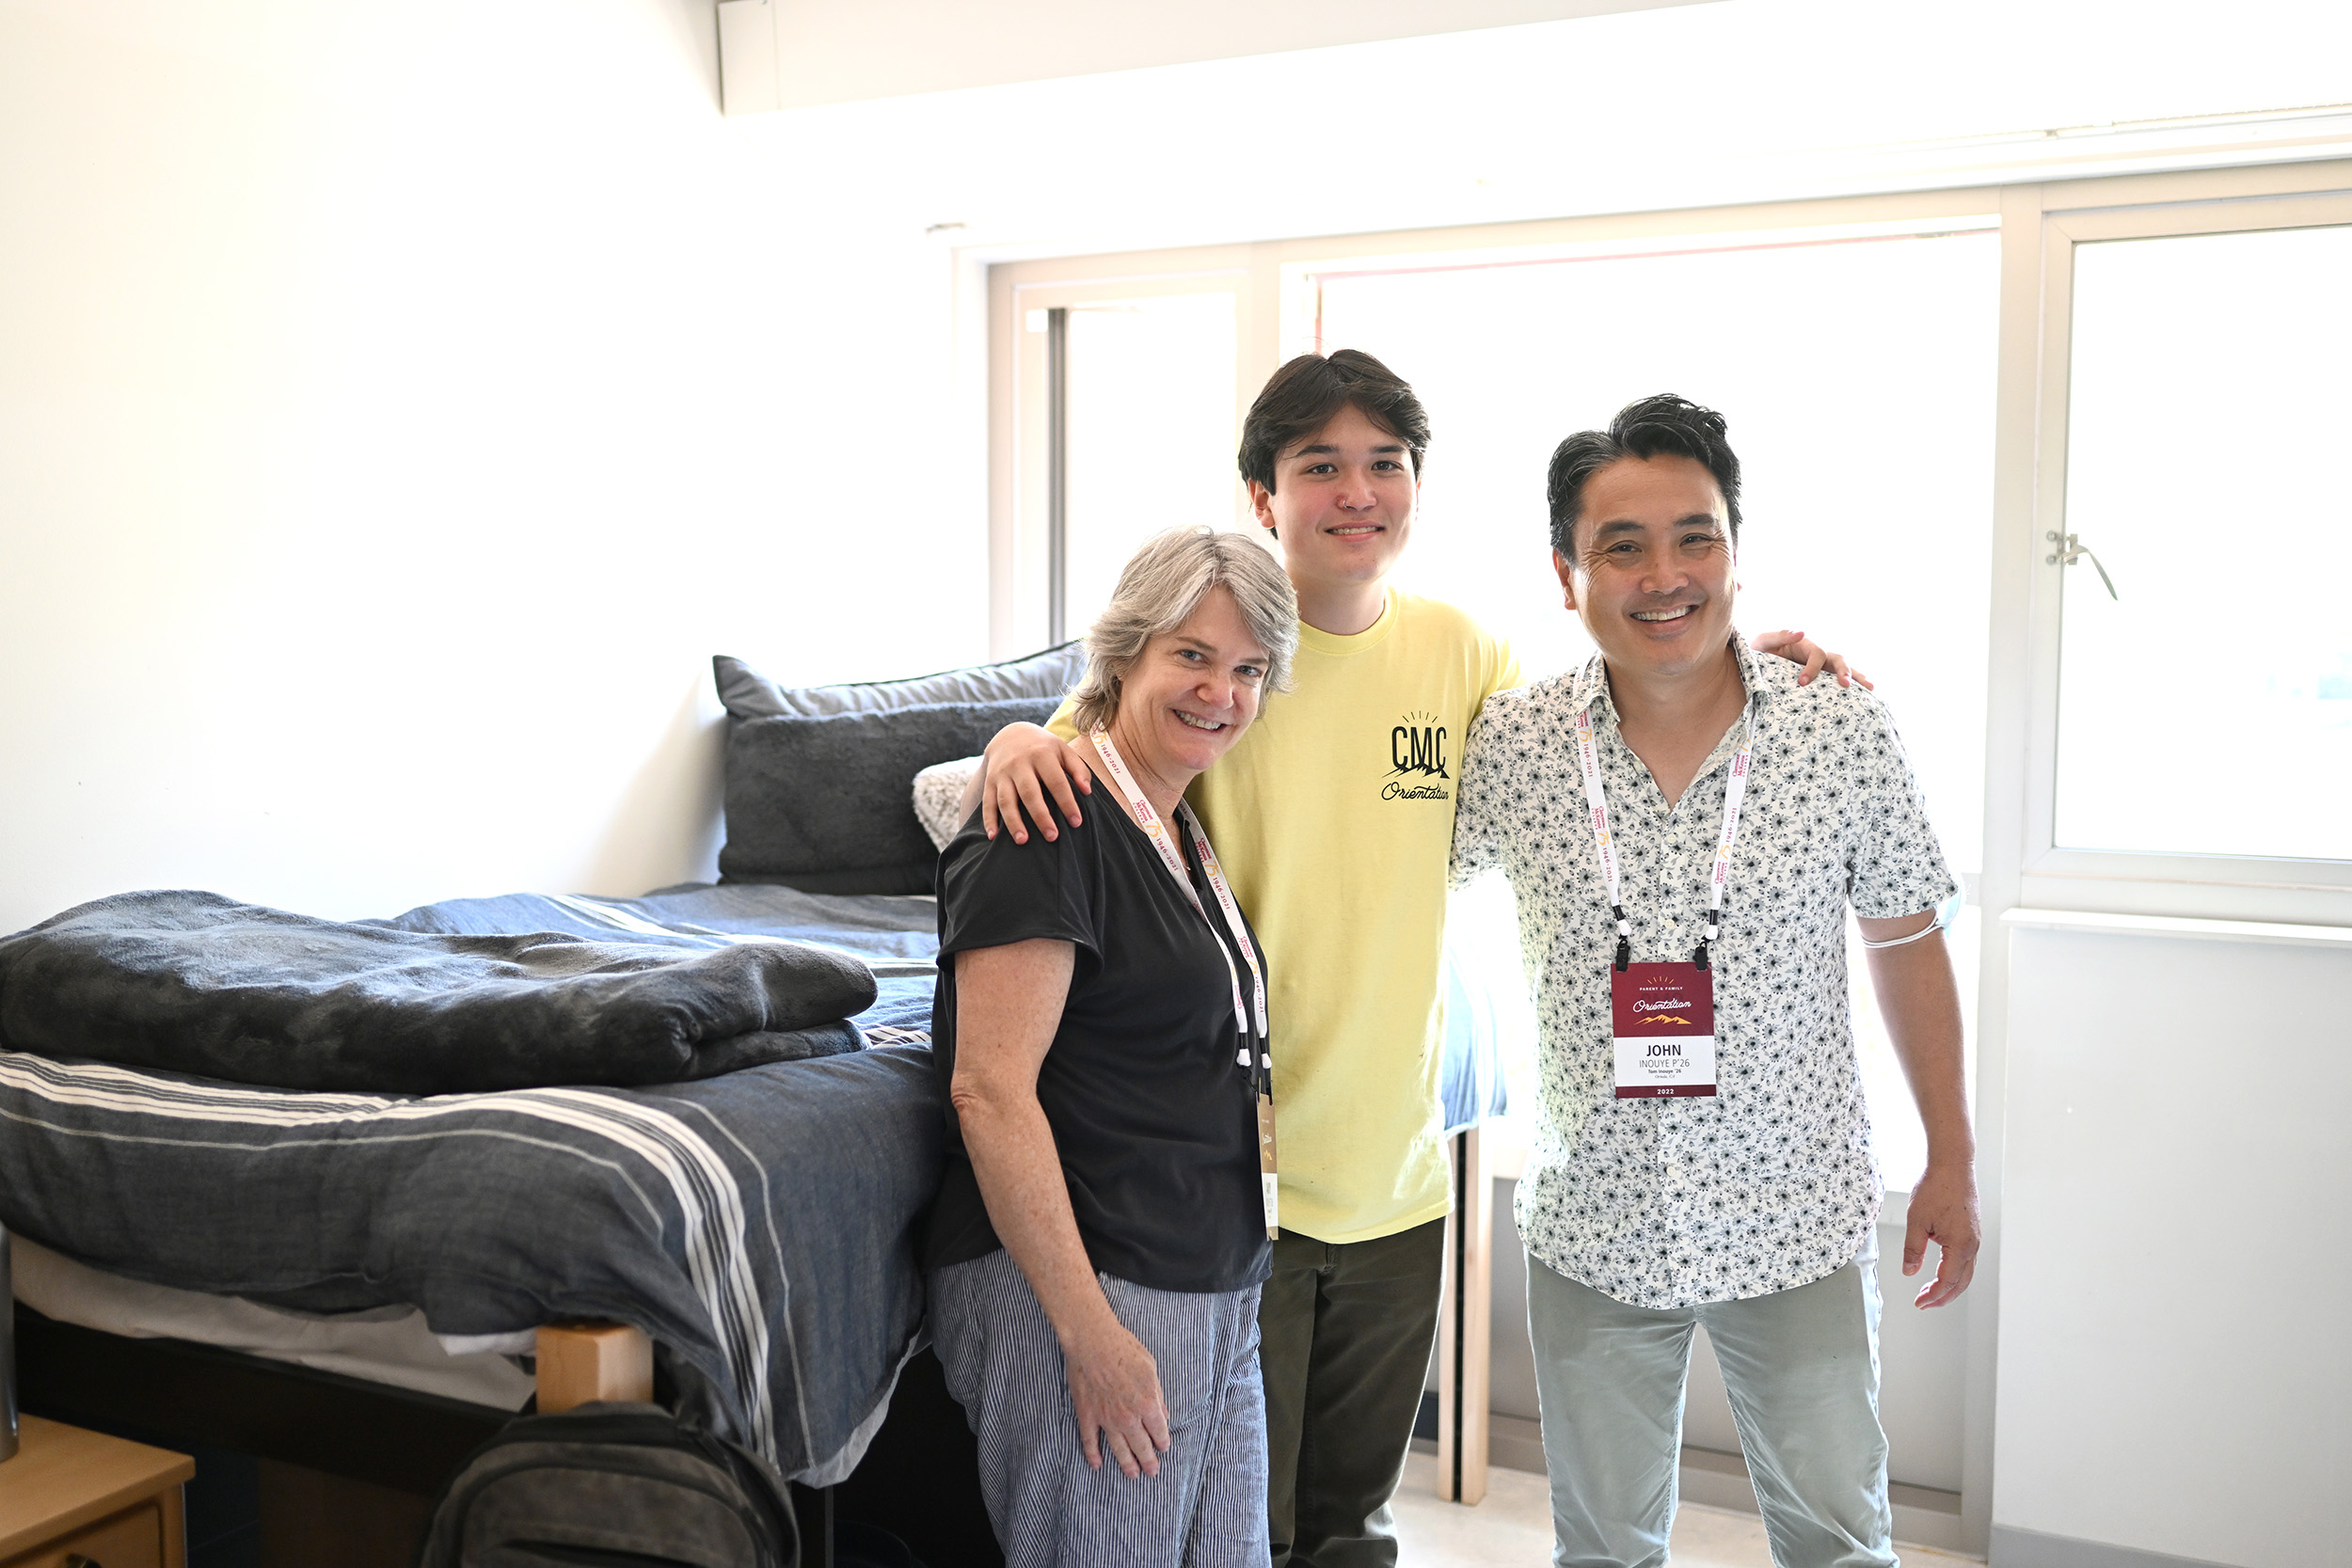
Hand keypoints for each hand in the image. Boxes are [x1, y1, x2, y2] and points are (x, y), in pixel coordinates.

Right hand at [979, 723, 1090, 842]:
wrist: (1010, 735)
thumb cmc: (1043, 748)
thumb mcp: (1063, 750)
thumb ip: (1078, 768)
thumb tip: (1087, 791)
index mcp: (1041, 754)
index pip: (1056, 782)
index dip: (1067, 802)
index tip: (1076, 822)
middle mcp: (1019, 763)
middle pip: (1030, 793)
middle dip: (1040, 816)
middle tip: (1052, 837)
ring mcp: (1002, 773)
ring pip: (1006, 800)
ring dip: (1013, 821)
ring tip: (1022, 841)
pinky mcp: (989, 781)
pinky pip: (987, 802)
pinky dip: (988, 820)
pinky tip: (993, 837)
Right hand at [1063, 1319, 1171, 1477]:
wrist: (1092, 1342)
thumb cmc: (1124, 1349)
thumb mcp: (1150, 1368)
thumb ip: (1158, 1395)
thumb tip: (1163, 1415)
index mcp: (1148, 1404)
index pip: (1159, 1432)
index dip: (1163, 1442)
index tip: (1163, 1448)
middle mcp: (1129, 1417)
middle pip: (1141, 1446)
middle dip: (1148, 1461)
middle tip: (1152, 1471)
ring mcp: (1106, 1419)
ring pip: (1118, 1449)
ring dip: (1127, 1464)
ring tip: (1132, 1475)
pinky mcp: (1087, 1415)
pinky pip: (1090, 1441)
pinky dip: (1093, 1455)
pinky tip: (1097, 1465)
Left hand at [1751, 629, 1871, 689]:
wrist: (1754, 663)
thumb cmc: (1759, 651)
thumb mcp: (1764, 641)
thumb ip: (1780, 636)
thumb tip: (1801, 632)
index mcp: (1805, 645)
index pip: (1817, 654)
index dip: (1812, 668)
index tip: (1802, 682)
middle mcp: (1817, 655)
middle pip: (1837, 659)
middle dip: (1844, 671)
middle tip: (1846, 685)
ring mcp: (1821, 668)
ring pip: (1844, 669)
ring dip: (1857, 677)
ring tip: (1870, 688)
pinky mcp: (1821, 680)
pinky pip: (1837, 683)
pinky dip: (1852, 688)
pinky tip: (1865, 698)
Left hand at [1902, 1160, 1979, 1307]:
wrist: (1953, 1165)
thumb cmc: (1936, 1187)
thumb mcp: (1916, 1221)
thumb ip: (1912, 1250)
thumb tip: (1909, 1271)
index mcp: (1961, 1246)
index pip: (1947, 1281)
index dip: (1933, 1296)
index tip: (1919, 1303)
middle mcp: (1972, 1245)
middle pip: (1961, 1282)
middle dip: (1943, 1297)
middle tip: (1924, 1303)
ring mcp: (1974, 1239)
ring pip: (1965, 1272)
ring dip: (1949, 1285)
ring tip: (1930, 1291)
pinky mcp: (1972, 1231)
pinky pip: (1966, 1259)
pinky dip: (1954, 1271)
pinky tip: (1940, 1270)